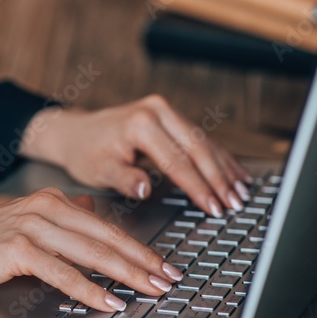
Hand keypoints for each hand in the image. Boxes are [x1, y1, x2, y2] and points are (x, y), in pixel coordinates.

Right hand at [0, 187, 182, 314]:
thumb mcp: (17, 223)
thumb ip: (53, 220)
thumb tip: (86, 211)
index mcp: (47, 201)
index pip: (103, 226)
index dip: (137, 246)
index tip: (162, 264)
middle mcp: (42, 207)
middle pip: (105, 236)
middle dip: (143, 260)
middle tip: (171, 278)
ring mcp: (29, 225)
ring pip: (90, 251)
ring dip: (126, 273)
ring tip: (152, 289)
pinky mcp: (15, 248)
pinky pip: (62, 271)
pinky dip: (89, 288)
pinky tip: (108, 300)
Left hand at [19, 95, 251, 216]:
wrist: (74, 132)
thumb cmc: (84, 152)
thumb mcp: (97, 170)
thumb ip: (123, 179)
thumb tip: (145, 189)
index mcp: (140, 124)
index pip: (178, 161)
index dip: (198, 187)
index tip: (214, 207)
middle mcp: (157, 111)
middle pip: (198, 148)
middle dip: (219, 178)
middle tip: (235, 203)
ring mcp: (165, 110)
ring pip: (204, 142)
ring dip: (224, 168)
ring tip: (242, 191)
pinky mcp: (169, 115)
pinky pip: (199, 138)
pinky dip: (218, 157)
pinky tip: (234, 172)